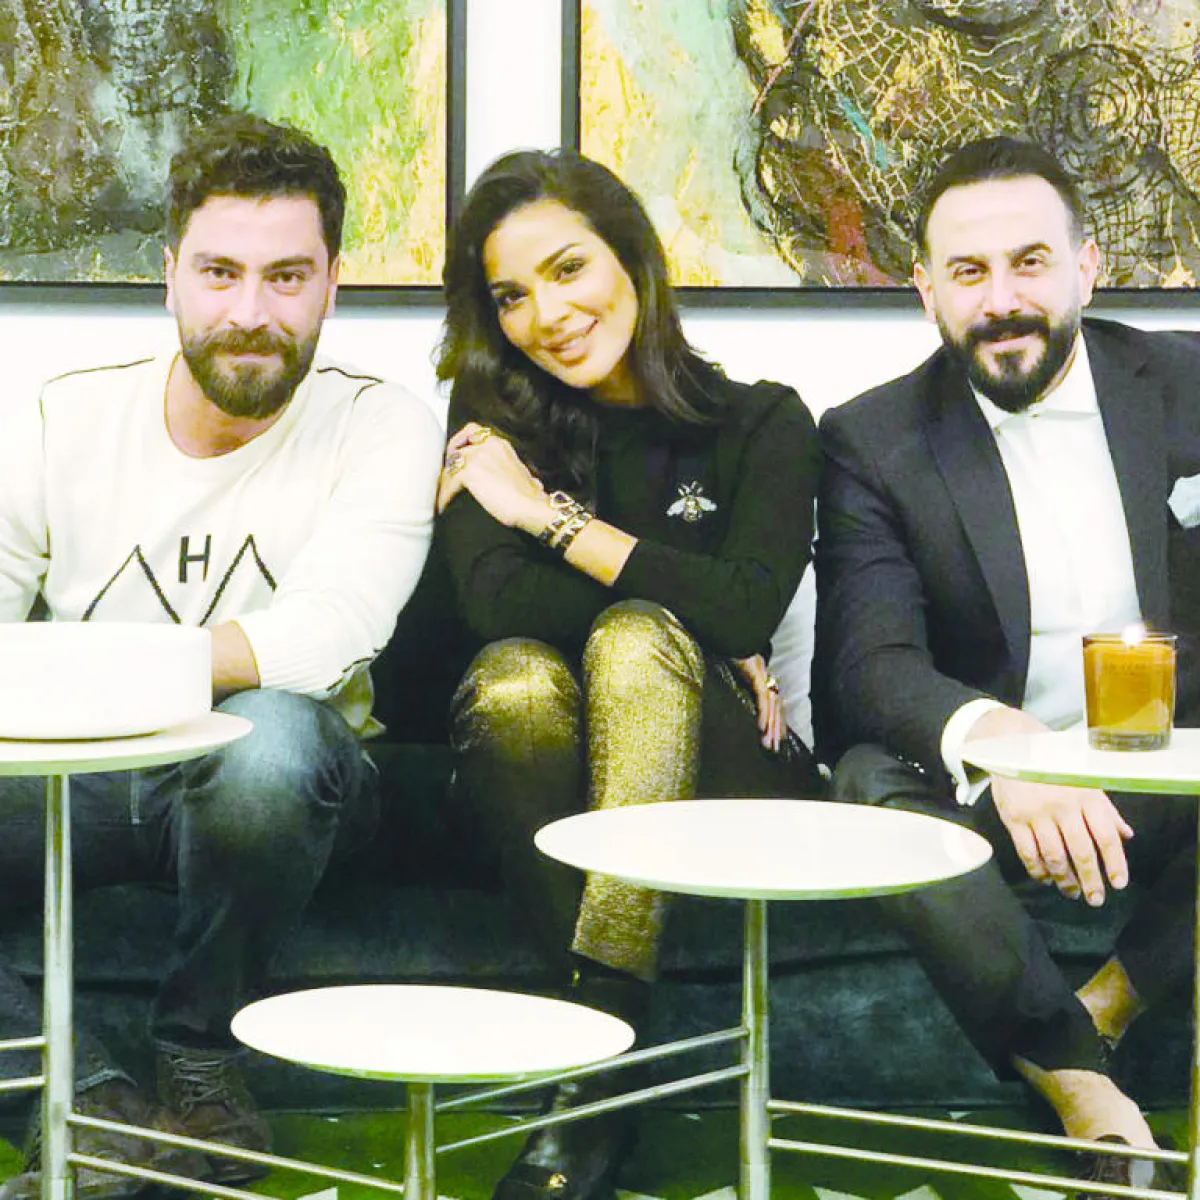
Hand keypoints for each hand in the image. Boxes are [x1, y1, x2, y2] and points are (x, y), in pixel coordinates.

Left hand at [437, 423, 549, 530]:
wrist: (531, 506)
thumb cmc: (530, 496)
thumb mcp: (521, 473)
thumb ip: (510, 469)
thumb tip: (517, 479)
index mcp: (499, 444)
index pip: (473, 430)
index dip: (460, 441)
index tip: (456, 452)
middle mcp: (487, 446)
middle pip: (456, 448)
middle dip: (449, 462)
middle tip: (445, 475)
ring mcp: (477, 458)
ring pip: (451, 465)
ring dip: (445, 480)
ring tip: (443, 493)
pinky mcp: (469, 473)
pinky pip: (449, 482)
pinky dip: (445, 495)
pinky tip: (445, 505)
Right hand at [733, 654, 785, 751]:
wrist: (732, 632)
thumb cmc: (732, 648)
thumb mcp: (739, 666)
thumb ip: (742, 678)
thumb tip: (738, 689)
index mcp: (764, 678)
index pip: (774, 704)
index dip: (777, 722)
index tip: (778, 739)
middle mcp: (767, 678)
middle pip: (776, 708)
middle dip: (776, 730)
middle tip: (774, 750)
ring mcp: (763, 676)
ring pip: (771, 706)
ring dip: (770, 727)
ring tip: (768, 744)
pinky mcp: (756, 674)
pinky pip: (761, 698)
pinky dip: (763, 714)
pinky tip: (761, 728)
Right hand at [990, 775, 1132, 904]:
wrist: (1014, 748)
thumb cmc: (1055, 767)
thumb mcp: (1085, 782)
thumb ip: (1106, 810)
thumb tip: (1126, 835)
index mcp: (1086, 796)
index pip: (1105, 836)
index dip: (1115, 862)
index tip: (1119, 883)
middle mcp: (1063, 806)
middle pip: (1080, 852)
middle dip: (1090, 880)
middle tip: (1095, 899)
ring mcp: (1037, 813)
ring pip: (1054, 856)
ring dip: (1064, 880)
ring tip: (1072, 892)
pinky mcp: (1014, 818)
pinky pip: (1027, 852)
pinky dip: (1037, 870)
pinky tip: (1045, 878)